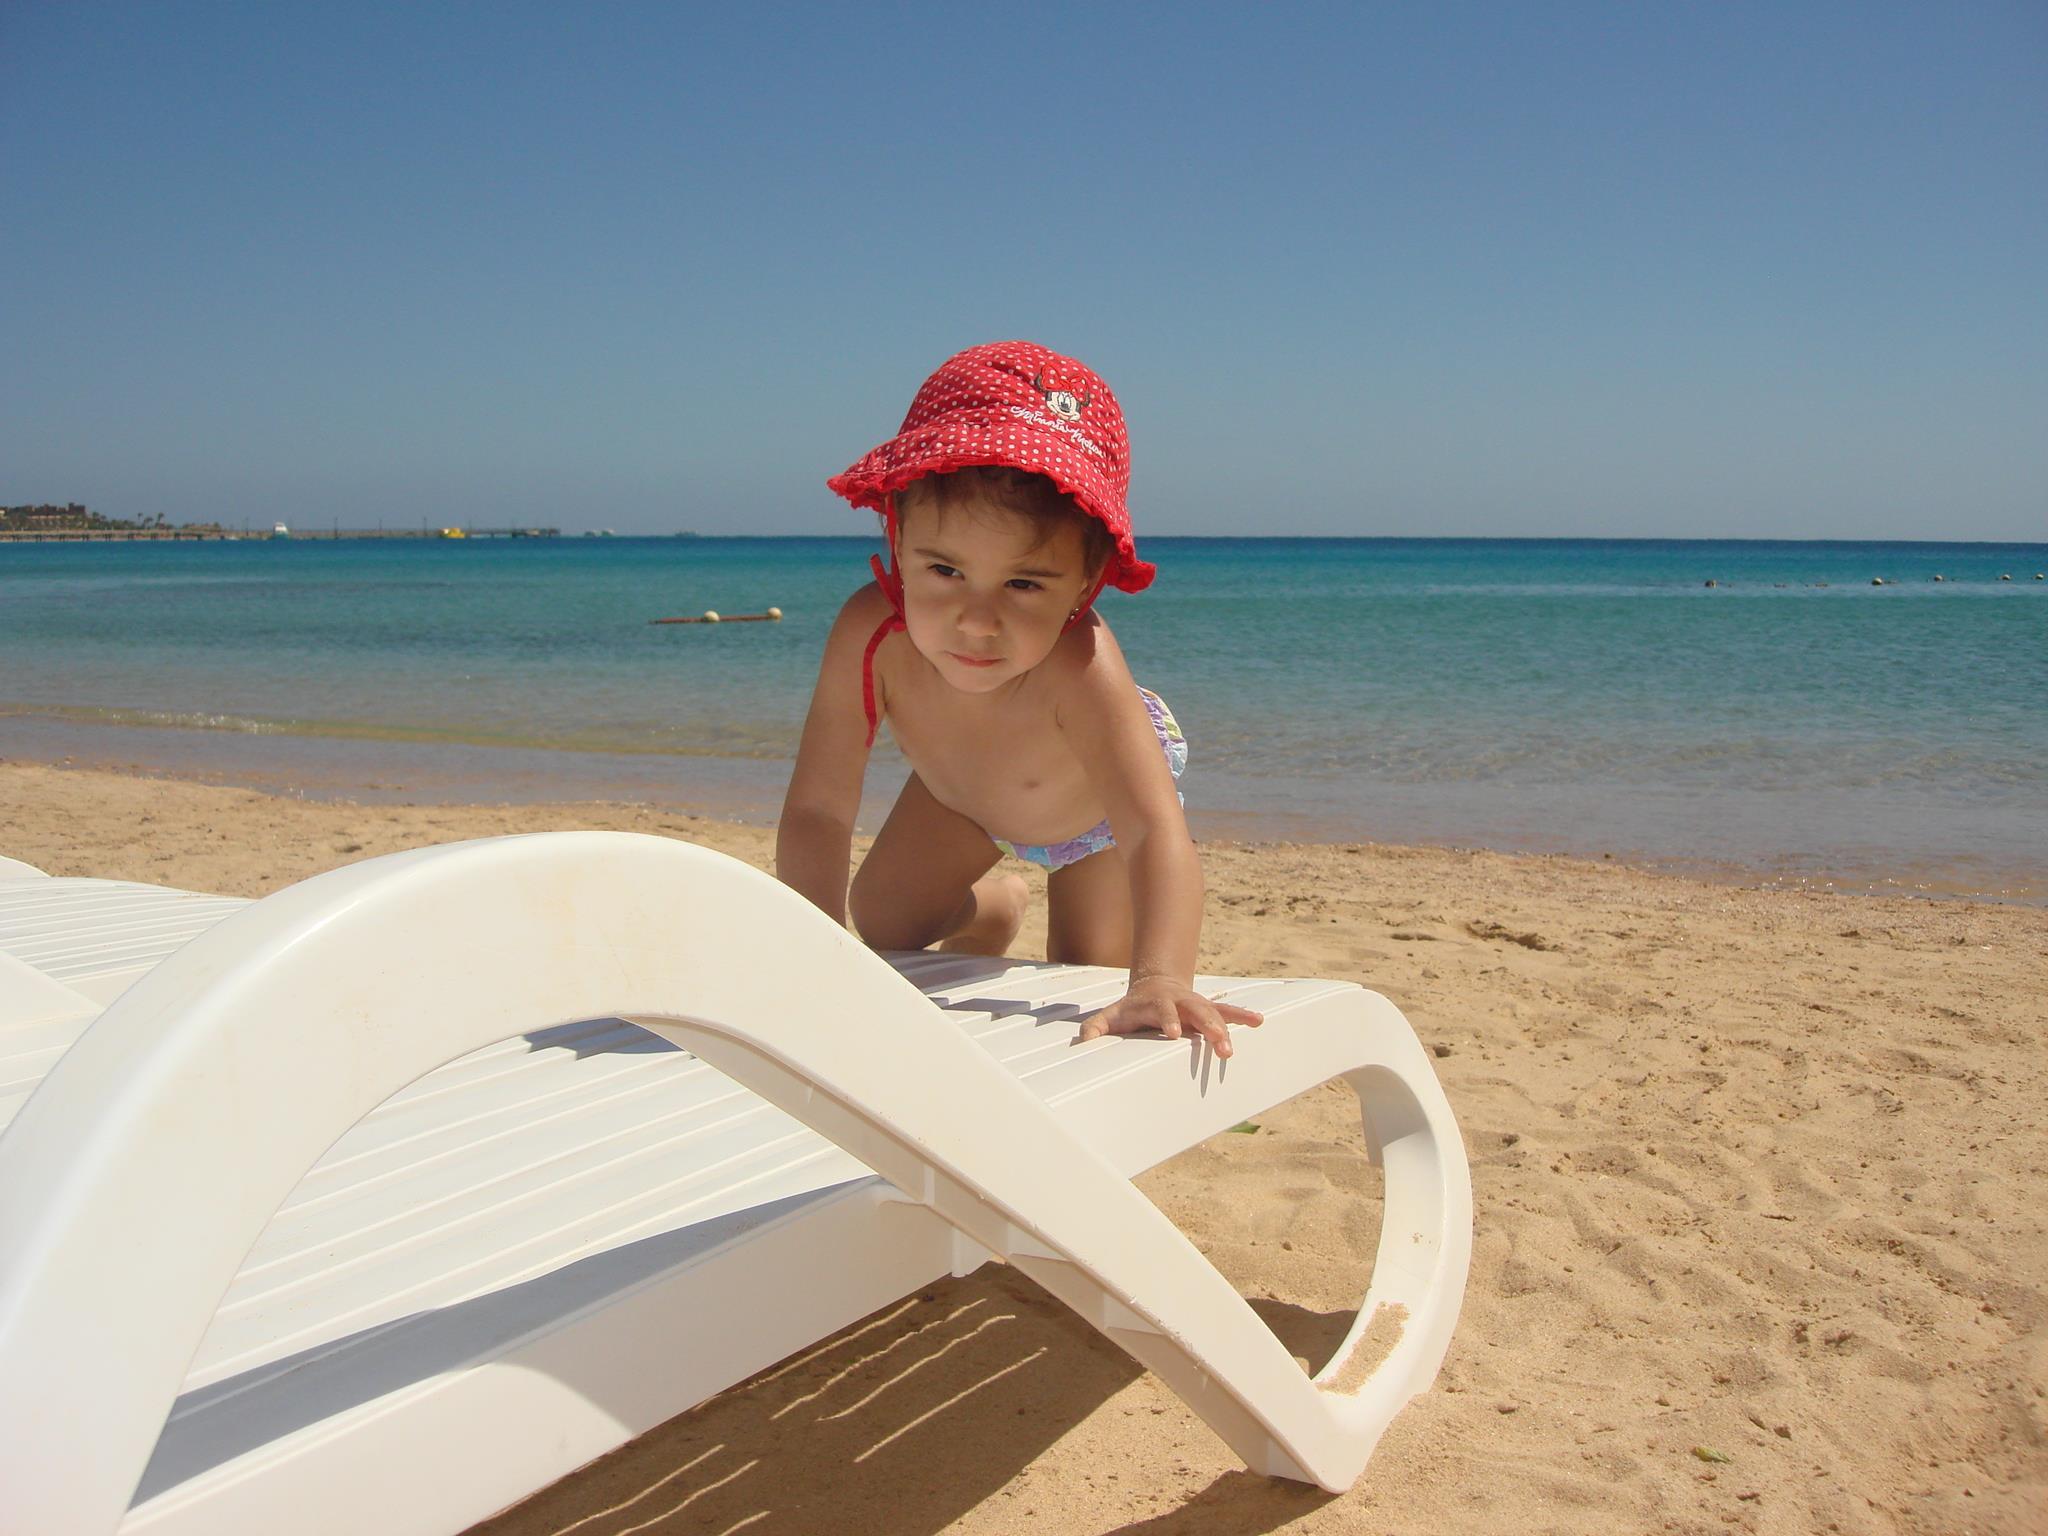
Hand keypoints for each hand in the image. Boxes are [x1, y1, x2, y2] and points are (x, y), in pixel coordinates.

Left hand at [1075, 975, 1264, 1057]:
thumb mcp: (1111, 1015)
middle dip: (1208, 1026)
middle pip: (1196, 1010)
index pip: (1163, 1011)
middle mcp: (1180, 1001)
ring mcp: (1196, 1005)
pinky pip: (1228, 1012)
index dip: (1169, 1020)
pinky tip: (1258, 1021)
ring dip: (1227, 1027)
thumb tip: (1083, 1042)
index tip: (1175, 1034)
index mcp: (1157, 1003)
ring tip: (1234, 1045)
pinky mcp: (1208, 1009)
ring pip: (1215, 1013)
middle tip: (1218, 1042)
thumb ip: (1096, 1027)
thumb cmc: (1131, 1008)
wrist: (1153, 985)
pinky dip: (1242, 1016)